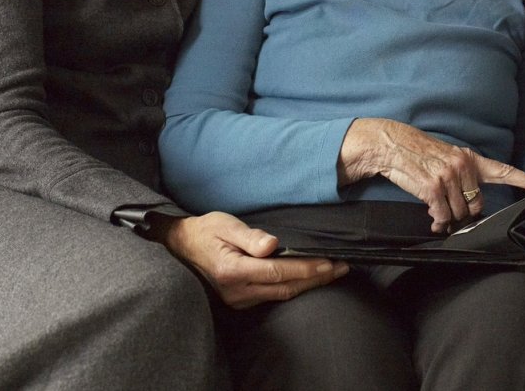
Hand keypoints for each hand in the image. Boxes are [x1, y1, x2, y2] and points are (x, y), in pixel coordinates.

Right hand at [163, 211, 346, 309]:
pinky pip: (273, 295)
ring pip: (281, 294)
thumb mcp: (225, 225)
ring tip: (332, 273)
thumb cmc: (205, 231)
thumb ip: (249, 237)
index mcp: (233, 271)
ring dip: (308, 284)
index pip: (278, 272)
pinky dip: (293, 286)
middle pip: (285, 287)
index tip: (329, 263)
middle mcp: (237, 291)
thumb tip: (272, 244)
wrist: (182, 247)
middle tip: (342, 268)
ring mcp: (239, 299)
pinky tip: (308, 278)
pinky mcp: (241, 300)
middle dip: (316, 279)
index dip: (306, 268)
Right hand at [340, 118, 524, 232]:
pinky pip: (443, 217)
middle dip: (465, 213)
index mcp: (471, 159)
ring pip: (459, 214)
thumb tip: (471, 205)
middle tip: (450, 210)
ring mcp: (449, 177)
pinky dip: (437, 221)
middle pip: (477, 205)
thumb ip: (464, 177)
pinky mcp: (433, 188)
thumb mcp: (448, 158)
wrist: (393, 146)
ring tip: (437, 212)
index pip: (504, 171)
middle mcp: (464, 166)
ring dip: (448, 219)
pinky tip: (431, 217)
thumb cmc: (420, 155)